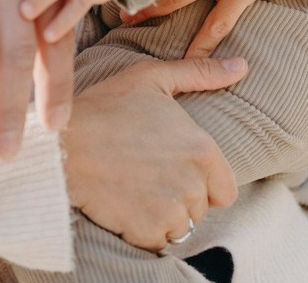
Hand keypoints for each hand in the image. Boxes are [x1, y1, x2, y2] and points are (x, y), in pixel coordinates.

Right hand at [62, 54, 244, 250]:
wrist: (65, 146)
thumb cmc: (107, 107)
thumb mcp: (152, 77)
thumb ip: (200, 73)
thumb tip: (242, 66)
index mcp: (201, 148)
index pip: (225, 188)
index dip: (204, 181)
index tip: (176, 168)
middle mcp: (193, 183)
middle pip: (201, 207)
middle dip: (182, 195)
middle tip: (149, 173)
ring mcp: (171, 211)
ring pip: (182, 226)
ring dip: (164, 214)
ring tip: (136, 187)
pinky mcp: (148, 232)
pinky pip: (158, 240)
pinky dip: (145, 229)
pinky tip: (126, 203)